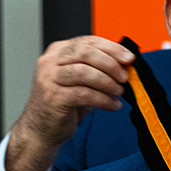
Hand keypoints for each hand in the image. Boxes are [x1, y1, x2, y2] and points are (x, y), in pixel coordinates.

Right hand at [6, 36, 134, 170]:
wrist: (41, 129)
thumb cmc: (64, 103)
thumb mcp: (80, 81)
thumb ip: (98, 69)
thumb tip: (125, 65)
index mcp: (58, 52)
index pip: (88, 41)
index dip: (112, 48)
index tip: (129, 58)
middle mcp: (50, 62)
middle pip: (85, 53)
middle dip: (110, 63)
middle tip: (124, 76)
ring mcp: (49, 79)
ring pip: (84, 72)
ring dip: (107, 82)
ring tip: (119, 92)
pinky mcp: (53, 98)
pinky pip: (84, 94)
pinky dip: (103, 99)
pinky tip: (112, 105)